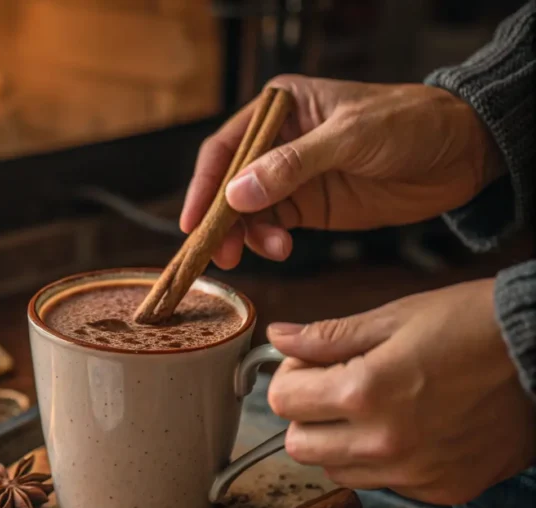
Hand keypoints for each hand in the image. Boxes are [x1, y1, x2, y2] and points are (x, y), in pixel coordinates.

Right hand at [181, 75, 506, 268]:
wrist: (462, 151)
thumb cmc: (409, 124)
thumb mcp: (350, 138)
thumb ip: (293, 165)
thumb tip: (238, 195)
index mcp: (280, 109)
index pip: (226, 148)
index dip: (205, 185)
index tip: (192, 221)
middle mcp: (277, 142)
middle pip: (229, 185)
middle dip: (221, 219)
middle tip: (220, 252)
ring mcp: (291, 177)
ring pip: (247, 211)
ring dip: (247, 235)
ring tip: (271, 250)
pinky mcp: (309, 206)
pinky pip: (273, 226)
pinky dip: (269, 242)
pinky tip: (281, 248)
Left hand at [266, 279, 535, 505]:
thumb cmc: (470, 326)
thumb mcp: (393, 318)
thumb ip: (327, 337)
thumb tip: (278, 337)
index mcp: (365, 391)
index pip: (282, 402)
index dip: (290, 377)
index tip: (309, 366)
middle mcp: (385, 442)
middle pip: (299, 446)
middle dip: (306, 415)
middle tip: (333, 388)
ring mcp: (415, 472)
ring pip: (337, 471)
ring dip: (339, 441)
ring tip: (373, 406)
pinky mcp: (442, 489)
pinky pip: (385, 483)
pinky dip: (382, 460)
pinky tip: (408, 426)